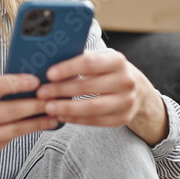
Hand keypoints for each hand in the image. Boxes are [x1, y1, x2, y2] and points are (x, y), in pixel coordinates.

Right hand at [0, 73, 59, 178]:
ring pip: (17, 128)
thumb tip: (23, 85)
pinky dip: (25, 132)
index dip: (19, 82)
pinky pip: (10, 139)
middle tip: (53, 99)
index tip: (36, 81)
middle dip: (37, 104)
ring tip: (53, 116)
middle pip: (13, 110)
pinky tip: (36, 127)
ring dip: (38, 122)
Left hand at [36, 49, 168, 145]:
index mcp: (117, 61)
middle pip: (88, 87)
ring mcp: (126, 102)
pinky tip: (61, 116)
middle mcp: (125, 81)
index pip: (90, 63)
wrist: (138, 90)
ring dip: (66, 108)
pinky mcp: (122, 118)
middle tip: (41, 93)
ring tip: (48, 107)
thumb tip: (49, 57)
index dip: (68, 68)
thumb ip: (79, 58)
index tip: (49, 74)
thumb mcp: (100, 59)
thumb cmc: (108, 71)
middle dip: (61, 90)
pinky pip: (95, 121)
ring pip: (91, 108)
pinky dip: (75, 119)